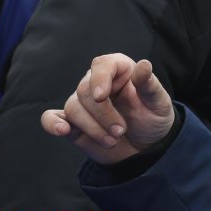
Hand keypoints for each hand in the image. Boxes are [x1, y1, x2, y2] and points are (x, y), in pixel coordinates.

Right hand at [41, 54, 173, 165]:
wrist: (147, 146)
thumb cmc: (153, 118)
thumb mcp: (158, 102)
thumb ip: (149, 84)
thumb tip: (144, 64)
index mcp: (119, 70)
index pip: (102, 65)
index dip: (99, 78)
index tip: (101, 96)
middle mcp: (98, 83)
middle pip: (85, 91)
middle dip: (102, 114)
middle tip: (120, 131)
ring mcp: (84, 103)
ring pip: (73, 108)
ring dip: (92, 127)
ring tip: (113, 140)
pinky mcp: (73, 122)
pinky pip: (52, 118)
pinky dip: (52, 123)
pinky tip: (62, 130)